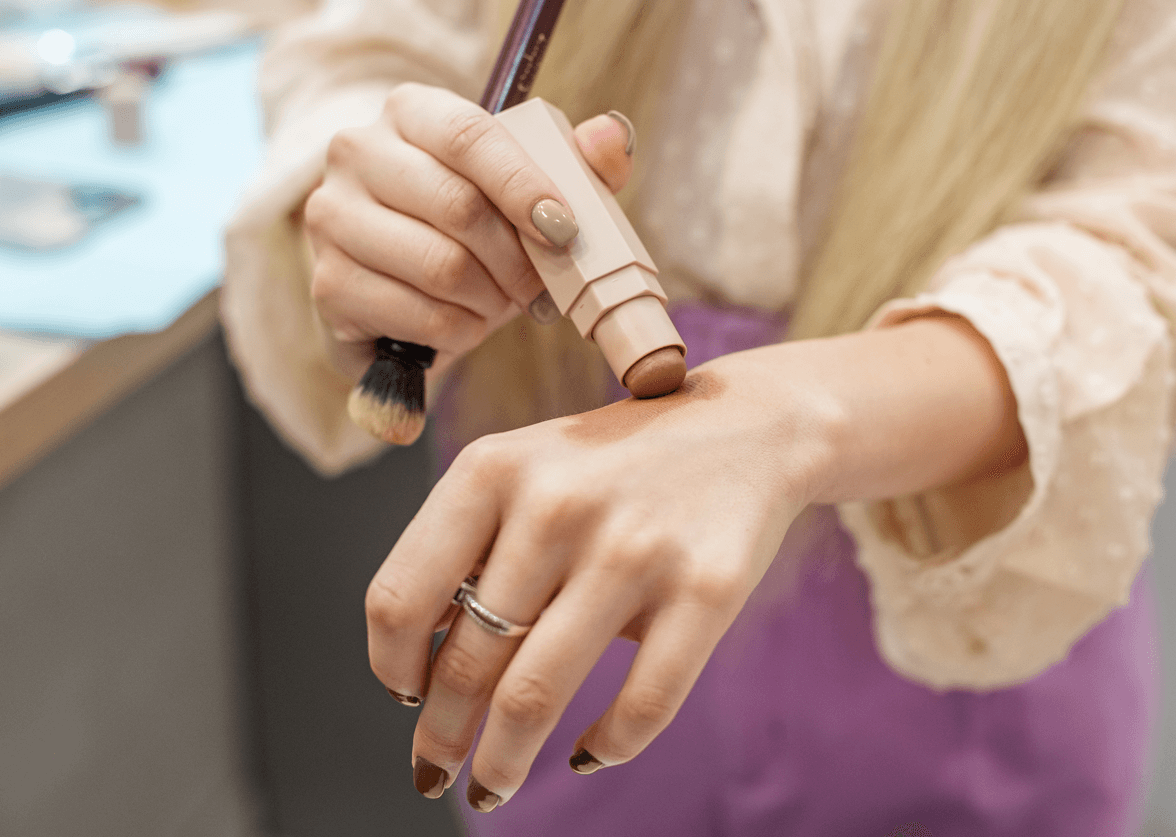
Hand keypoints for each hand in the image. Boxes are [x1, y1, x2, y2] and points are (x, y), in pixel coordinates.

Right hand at [304, 83, 635, 384]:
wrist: (403, 291)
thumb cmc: (474, 232)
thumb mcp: (529, 195)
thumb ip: (577, 165)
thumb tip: (612, 135)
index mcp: (412, 112)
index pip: (470, 137)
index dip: (524, 186)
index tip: (565, 230)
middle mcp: (357, 153)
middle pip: (457, 206)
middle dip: (516, 259)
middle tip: (537, 286)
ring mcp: (331, 218)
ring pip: (441, 266)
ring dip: (491, 300)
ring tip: (498, 303)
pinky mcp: (327, 283)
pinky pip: (420, 315)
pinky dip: (460, 332)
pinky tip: (462, 324)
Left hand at [365, 348, 831, 807]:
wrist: (745, 428)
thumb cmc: (614, 465)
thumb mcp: (526, 470)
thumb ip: (468, 546)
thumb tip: (416, 662)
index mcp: (493, 469)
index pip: (400, 597)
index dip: (391, 666)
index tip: (405, 695)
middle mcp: (556, 504)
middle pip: (466, 660)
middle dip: (441, 735)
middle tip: (434, 769)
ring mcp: (634, 548)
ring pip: (536, 695)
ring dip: (501, 764)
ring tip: (492, 786)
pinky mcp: (707, 588)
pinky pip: (641, 705)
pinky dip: (605, 747)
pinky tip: (588, 752)